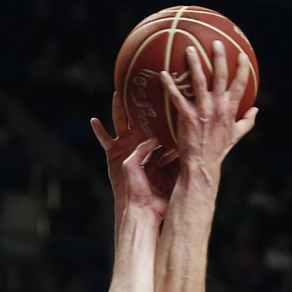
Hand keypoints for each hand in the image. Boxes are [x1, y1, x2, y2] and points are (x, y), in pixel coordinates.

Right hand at [92, 92, 174, 220]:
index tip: (167, 92)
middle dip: (139, 102)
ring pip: (120, 122)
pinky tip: (94, 120)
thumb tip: (198, 145)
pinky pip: (104, 140)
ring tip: (118, 92)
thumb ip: (183, 160)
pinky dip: (98, 131)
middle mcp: (138, 143)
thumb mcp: (175, 175)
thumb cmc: (160, 197)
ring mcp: (125, 147)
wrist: (144, 208)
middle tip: (143, 83)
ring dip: (118, 108)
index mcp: (153, 147)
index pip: (157, 124)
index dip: (160, 111)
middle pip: (138, 118)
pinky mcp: (114, 154)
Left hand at [158, 39, 257, 171]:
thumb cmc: (218, 150)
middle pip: (220, 76)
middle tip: (216, 42)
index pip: (240, 84)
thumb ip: (247, 121)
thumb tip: (256, 110)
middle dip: (219, 57)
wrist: (202, 164)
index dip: (242, 69)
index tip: (242, 55)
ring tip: (189, 49)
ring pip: (199, 81)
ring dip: (194, 64)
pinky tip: (163, 74)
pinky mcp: (187, 117)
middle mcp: (218, 106)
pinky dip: (170, 85)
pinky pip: (177, 97)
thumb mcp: (236, 135)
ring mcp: (202, 110)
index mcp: (230, 109)